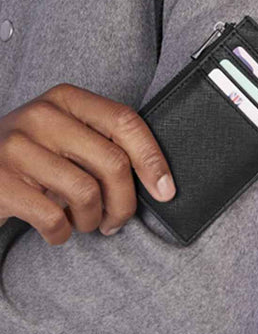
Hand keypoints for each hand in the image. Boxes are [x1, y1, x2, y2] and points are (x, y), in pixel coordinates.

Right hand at [0, 83, 175, 244]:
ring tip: (86, 221)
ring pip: (87, 193)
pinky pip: (55, 218)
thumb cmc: (35, 155)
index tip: (166, 190)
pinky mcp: (1, 182)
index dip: (152, 159)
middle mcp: (42, 116)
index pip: (126, 122)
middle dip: (125, 202)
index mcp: (67, 99)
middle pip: (113, 162)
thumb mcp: (68, 135)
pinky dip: (63, 234)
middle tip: (117, 218)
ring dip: (93, 220)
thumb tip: (156, 180)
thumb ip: (103, 143)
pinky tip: (59, 229)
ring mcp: (17, 147)